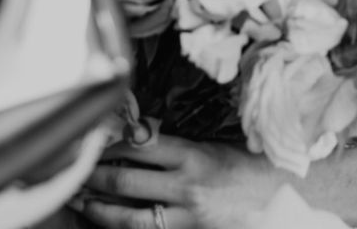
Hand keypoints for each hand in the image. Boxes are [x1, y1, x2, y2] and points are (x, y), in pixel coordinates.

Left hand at [69, 134, 286, 228]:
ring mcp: (186, 218)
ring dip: (100, 208)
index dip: (111, 142)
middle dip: (96, 175)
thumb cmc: (249, 170)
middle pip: (127, 179)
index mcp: (193, 155)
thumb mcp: (214, 147)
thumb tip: (137, 136)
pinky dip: (126, 228)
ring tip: (81, 201)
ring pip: (130, 215)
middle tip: (75, 170)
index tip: (94, 140)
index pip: (139, 144)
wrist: (281, 204)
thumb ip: (176, 145)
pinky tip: (111, 223)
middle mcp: (186, 187)